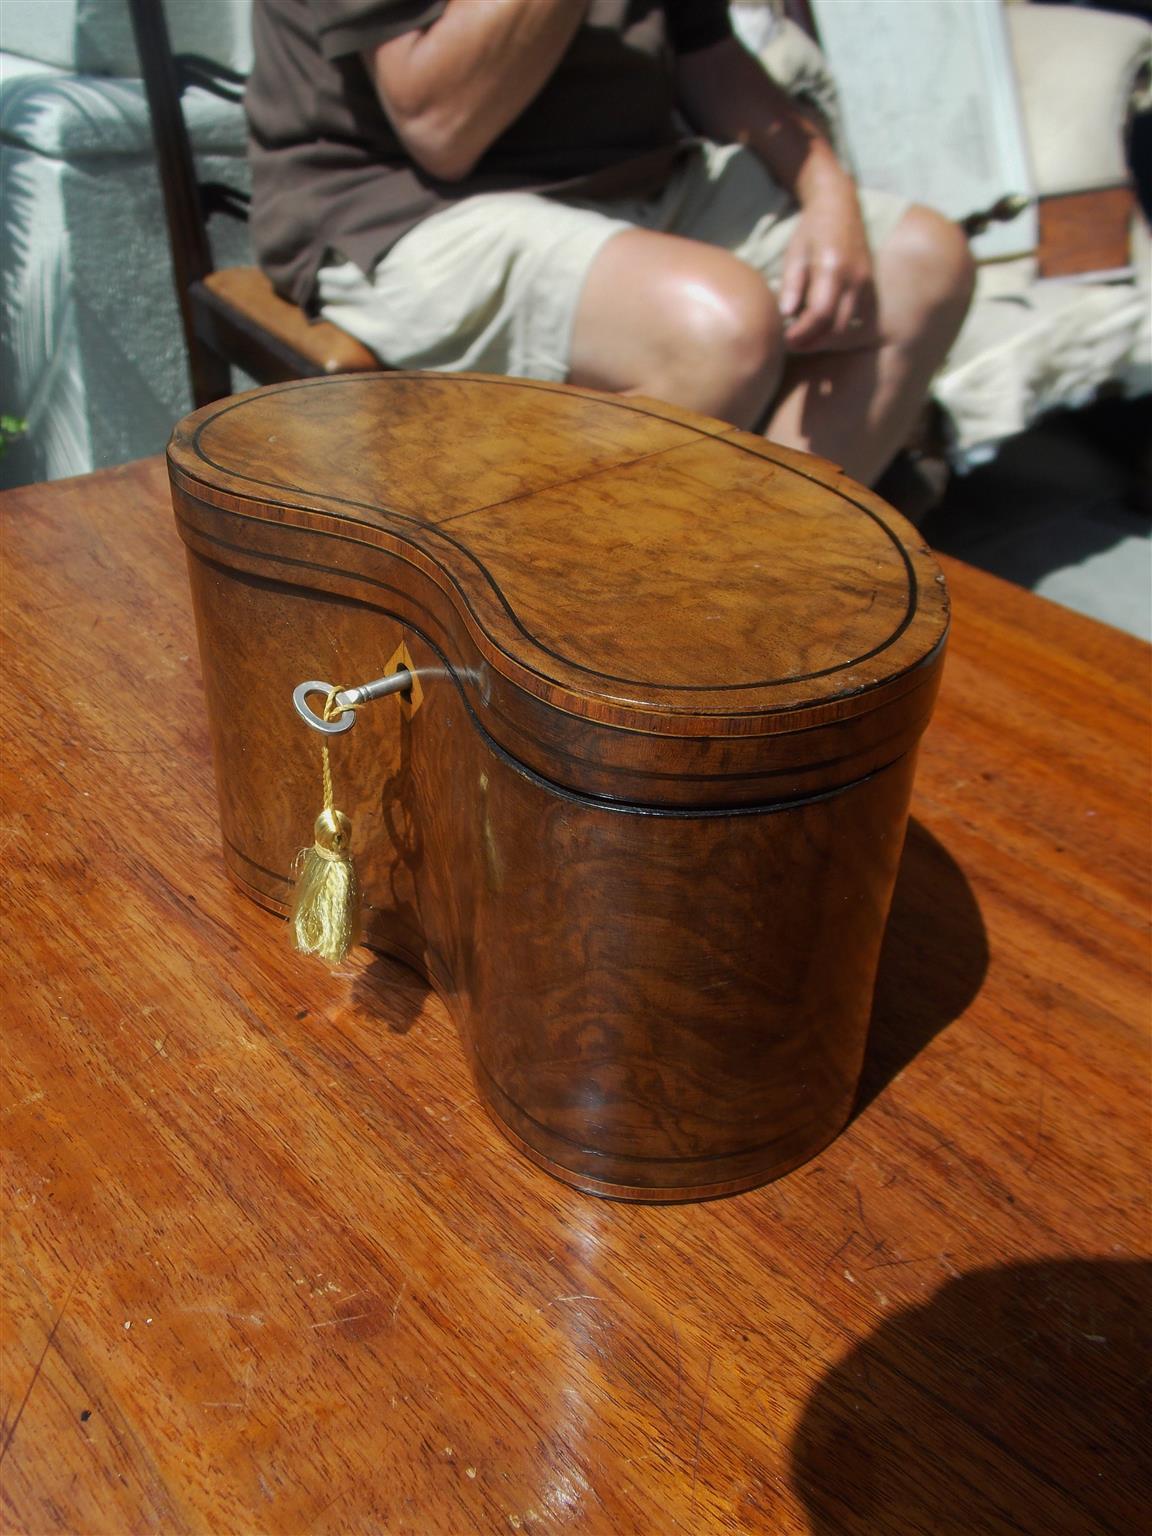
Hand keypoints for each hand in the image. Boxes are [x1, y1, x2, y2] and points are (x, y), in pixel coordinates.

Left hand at [777, 179, 877, 351]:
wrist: (839, 203)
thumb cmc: (811, 227)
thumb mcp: (795, 253)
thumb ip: (792, 285)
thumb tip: (787, 315)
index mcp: (832, 268)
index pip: (820, 314)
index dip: (802, 333)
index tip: (786, 340)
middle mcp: (854, 277)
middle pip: (837, 326)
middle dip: (814, 341)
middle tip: (793, 344)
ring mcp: (866, 280)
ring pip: (850, 325)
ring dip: (827, 337)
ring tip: (805, 338)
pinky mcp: (870, 283)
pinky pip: (859, 316)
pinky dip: (841, 326)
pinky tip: (824, 327)